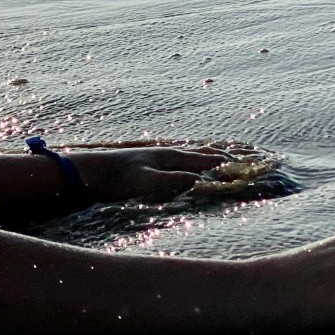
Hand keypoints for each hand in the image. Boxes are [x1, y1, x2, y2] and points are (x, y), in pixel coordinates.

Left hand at [69, 143, 233, 201]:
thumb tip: (200, 180)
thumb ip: (171, 180)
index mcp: (170, 156)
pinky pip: (176, 160)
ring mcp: (156, 157)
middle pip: (200, 152)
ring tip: (219, 154)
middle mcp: (166, 154)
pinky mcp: (147, 164)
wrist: (87, 172)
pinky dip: (190, 160)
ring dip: (206, 155)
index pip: (205, 159)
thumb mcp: (145, 182)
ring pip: (189, 154)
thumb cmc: (115, 179)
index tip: (247, 165)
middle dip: (221, 155)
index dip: (225, 163)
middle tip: (242, 157)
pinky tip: (185, 163)